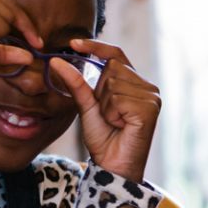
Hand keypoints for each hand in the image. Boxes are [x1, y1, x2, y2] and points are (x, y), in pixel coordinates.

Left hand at [49, 40, 160, 182]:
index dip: (96, 47)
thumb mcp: (85, 105)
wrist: (112, 164)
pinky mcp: (150, 108)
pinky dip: (112, 113)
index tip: (73, 44)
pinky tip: (121, 126)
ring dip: (105, 106)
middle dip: (100, 91)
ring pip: (112, 83)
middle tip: (108, 114)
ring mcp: (152, 97)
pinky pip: (118, 98)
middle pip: (112, 68)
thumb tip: (56, 61)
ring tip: (115, 122)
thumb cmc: (103, 137)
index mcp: (135, 83)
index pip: (116, 54)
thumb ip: (75, 82)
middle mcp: (148, 87)